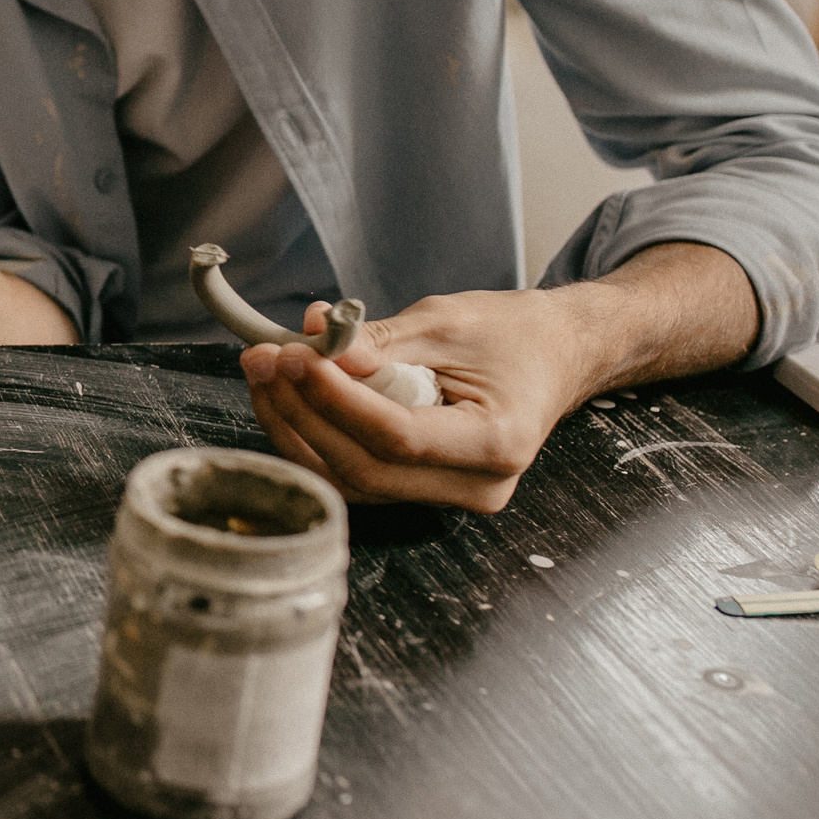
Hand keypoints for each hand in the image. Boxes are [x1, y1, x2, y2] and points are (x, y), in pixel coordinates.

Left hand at [237, 291, 594, 510]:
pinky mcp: (422, 489)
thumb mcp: (447, 322)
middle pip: (365, 467)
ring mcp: (448, 496)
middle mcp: (475, 487)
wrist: (554, 355)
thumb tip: (313, 348)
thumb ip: (379, 343)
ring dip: (296, 426)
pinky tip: (289, 395)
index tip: (292, 356)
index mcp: (497, 443)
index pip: (398, 436)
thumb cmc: (513, 334)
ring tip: (266, 370)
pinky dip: (316, 436)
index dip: (335, 399)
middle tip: (264, 358)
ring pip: (351, 479)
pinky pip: (356, 474)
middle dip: (302, 412)